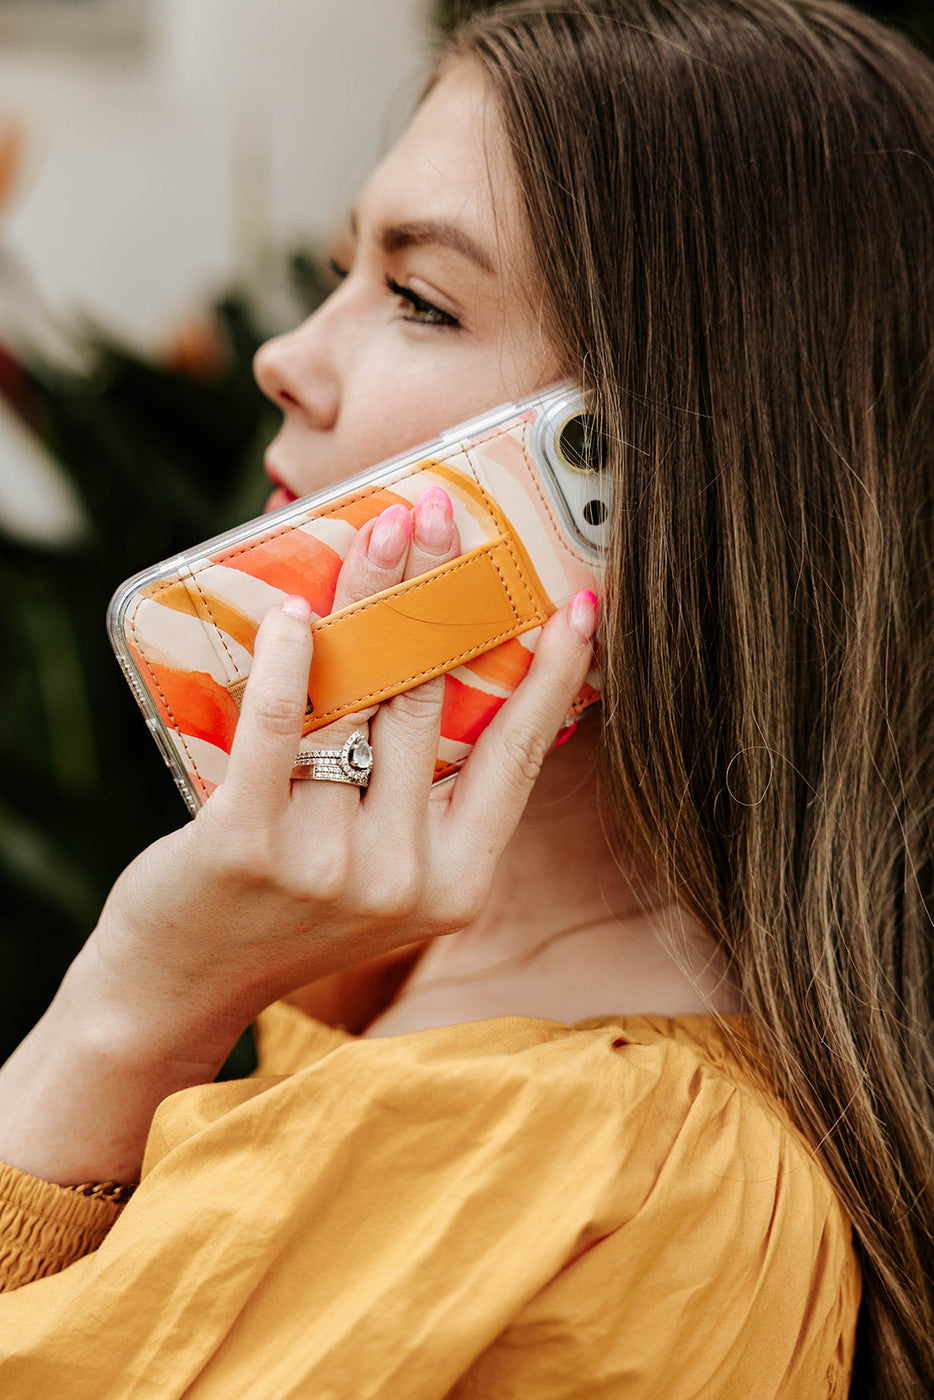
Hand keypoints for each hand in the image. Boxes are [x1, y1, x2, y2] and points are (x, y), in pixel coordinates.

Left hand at [0, 487, 595, 1182]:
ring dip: (365, 603)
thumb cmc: (284, 908)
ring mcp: (327, 868)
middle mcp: (404, 880)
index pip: (517, 758)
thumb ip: (416, 792)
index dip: (551, 676)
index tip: (578, 605)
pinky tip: (291, 614)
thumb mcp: (380, 871)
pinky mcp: (246, 847)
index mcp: (455, 881)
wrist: (180, 985)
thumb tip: (439, 664)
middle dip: (437, 592)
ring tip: (376, 535)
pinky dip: (286, 664)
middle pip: (428, 703)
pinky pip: (279, 731)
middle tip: (438, 515)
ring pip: (355, 706)